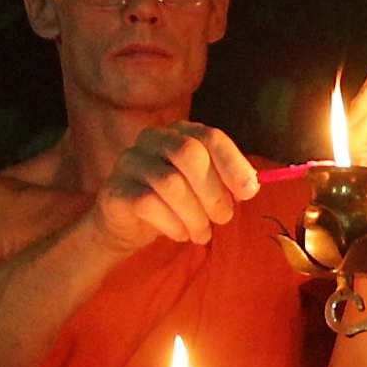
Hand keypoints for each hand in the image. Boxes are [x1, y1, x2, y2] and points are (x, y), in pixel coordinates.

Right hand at [88, 122, 260, 253]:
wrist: (129, 226)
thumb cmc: (175, 204)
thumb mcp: (205, 189)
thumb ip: (226, 182)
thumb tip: (251, 185)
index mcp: (180, 133)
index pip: (210, 137)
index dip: (232, 164)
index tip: (249, 192)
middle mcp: (153, 139)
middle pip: (189, 155)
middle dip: (213, 192)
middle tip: (223, 218)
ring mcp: (130, 161)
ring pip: (170, 183)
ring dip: (194, 215)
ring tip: (201, 234)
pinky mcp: (115, 189)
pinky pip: (148, 203)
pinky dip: (172, 224)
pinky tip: (180, 234)